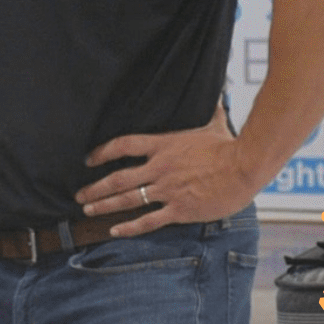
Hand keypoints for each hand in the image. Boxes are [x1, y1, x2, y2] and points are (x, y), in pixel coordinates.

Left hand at [76, 107, 261, 238]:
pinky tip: (115, 231)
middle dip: (96, 187)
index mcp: (164, 145)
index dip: (102, 152)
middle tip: (80, 194)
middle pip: (118, 178)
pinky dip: (129, 227)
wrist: (244, 168)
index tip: (88, 159)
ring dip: (104, 205)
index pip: (124, 145)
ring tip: (88, 210)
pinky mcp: (179, 209)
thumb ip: (210, 109)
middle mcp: (159, 168)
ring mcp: (167, 190)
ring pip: (127, 200)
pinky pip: (148, 220)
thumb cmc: (231, 146)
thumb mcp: (215, 122)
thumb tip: (216, 92)